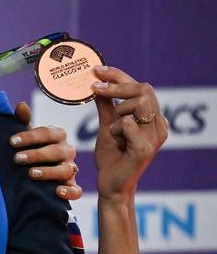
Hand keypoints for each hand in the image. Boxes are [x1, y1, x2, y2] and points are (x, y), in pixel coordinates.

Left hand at [11, 101, 81, 199]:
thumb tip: (21, 105)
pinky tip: (56, 192)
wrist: (32, 172)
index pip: (47, 132)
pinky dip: (69, 191)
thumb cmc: (29, 148)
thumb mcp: (25, 136)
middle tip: (17, 158)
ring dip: (48, 172)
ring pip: (65, 170)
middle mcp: (67, 151)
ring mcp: (70, 168)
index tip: (12, 141)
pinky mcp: (72, 186)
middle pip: (56, 151)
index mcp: (57, 135)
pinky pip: (76, 190)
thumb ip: (23, 121)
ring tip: (31, 174)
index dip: (29, 136)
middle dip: (36, 155)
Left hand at [90, 66, 166, 202]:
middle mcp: (159, 126)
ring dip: (118, 111)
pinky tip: (115, 141)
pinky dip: (115, 129)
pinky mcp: (145, 148)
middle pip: (144, 90)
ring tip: (112, 128)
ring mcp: (154, 137)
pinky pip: (127, 124)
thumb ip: (107, 105)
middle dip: (117, 86)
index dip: (119, 75)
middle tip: (95, 88)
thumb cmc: (112, 156)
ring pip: (137, 105)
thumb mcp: (107, 125)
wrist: (110, 184)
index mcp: (152, 119)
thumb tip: (99, 83)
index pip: (141, 87)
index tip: (97, 70)